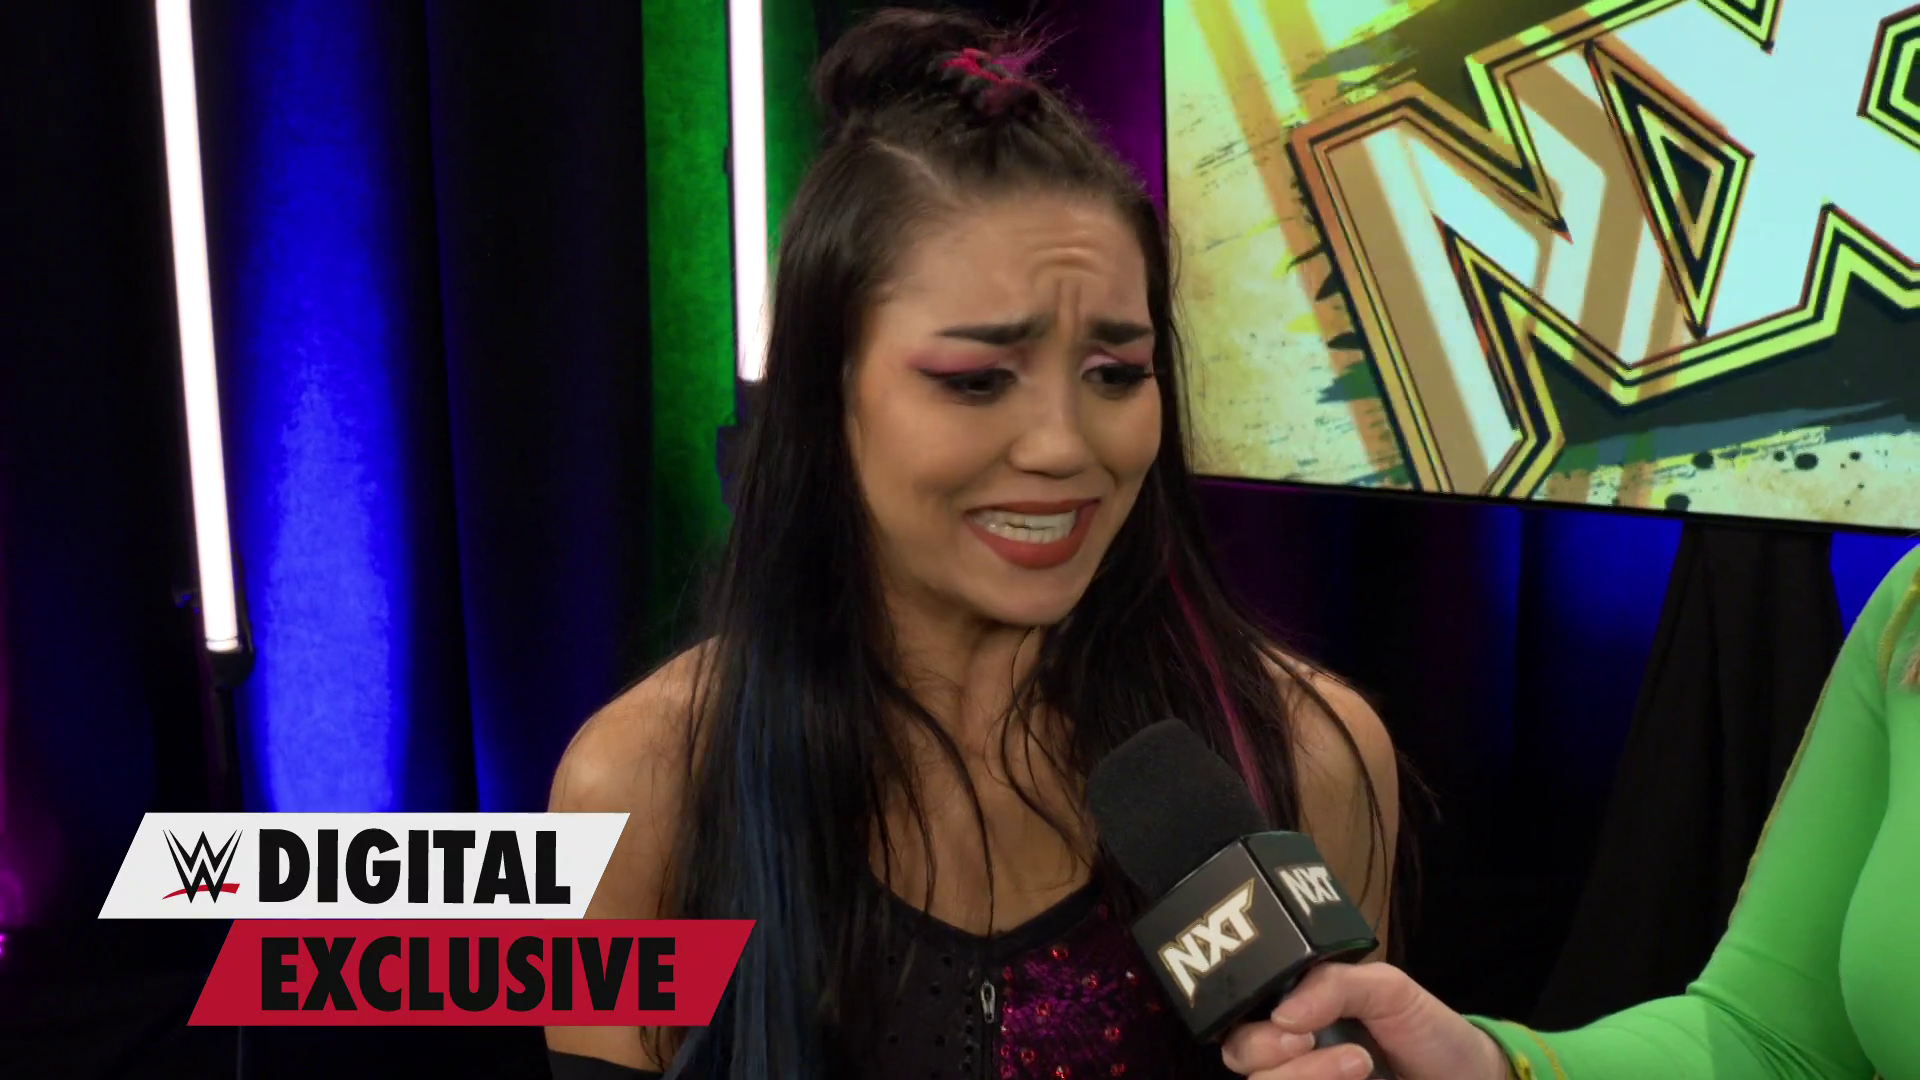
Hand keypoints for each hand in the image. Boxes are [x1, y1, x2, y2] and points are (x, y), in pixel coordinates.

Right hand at [1220, 963, 1510, 1079]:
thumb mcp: (1388, 990)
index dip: (1252, 1027)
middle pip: (1239, 1059)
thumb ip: (1333, 985)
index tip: (1292, 1027)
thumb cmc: (1427, 1033)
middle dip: (1273, 1054)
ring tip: (1362, 1066)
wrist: (1471, 1079)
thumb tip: (1282, 1014)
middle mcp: (1290, 1059)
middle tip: (1323, 1044)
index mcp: (1292, 1017)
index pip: (1237, 1022)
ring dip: (1308, 1077)